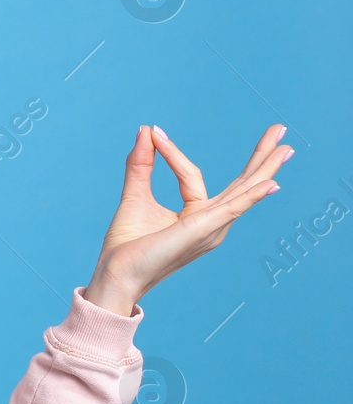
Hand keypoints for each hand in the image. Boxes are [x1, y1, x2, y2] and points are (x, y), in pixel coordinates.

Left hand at [83, 124, 291, 314]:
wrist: (117, 274)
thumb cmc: (127, 245)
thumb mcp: (135, 195)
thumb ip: (142, 164)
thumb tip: (146, 131)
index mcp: (196, 215)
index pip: (191, 174)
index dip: (172, 151)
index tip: (154, 132)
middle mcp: (210, 223)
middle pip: (241, 183)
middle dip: (262, 157)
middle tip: (279, 130)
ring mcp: (211, 228)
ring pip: (243, 191)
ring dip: (265, 167)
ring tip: (285, 147)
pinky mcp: (202, 231)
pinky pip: (231, 209)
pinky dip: (251, 196)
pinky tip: (270, 183)